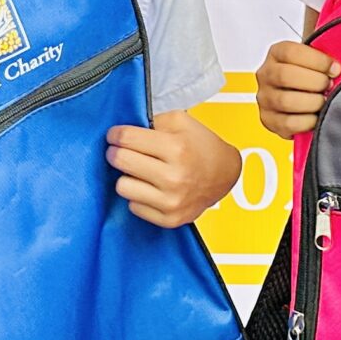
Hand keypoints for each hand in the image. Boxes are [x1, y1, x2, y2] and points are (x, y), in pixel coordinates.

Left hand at [107, 110, 240, 228]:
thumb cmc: (201, 146)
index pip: (126, 138)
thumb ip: (151, 120)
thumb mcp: (180, 121)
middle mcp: (174, 177)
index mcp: (177, 149)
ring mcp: (171, 201)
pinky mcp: (169, 219)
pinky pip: (134, 206)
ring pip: (122, 187)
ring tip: (139, 171)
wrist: (225, 174)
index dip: (116, 134)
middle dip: (117, 152)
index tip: (116, 135)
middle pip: (120, 161)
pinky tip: (150, 187)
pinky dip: (139, 196)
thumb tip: (123, 130)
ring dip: (128, 176)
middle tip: (123, 150)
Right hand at [256, 39, 338, 137]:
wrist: (304, 98)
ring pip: (286, 101)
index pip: (291, 52)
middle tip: (330, 86)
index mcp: (277, 53)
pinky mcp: (270, 121)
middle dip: (315, 82)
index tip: (335, 68)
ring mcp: (265, 99)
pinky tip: (317, 116)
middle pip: (285, 76)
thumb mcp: (318, 56)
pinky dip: (308, 121)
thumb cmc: (313, 74)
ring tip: (324, 101)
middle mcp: (266, 74)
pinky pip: (288, 123)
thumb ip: (327, 45)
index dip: (318, 60)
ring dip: (313, 102)